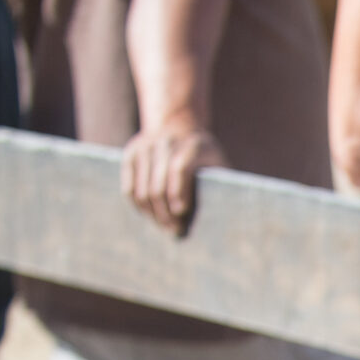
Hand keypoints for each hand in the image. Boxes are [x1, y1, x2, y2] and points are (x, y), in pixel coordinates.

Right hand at [122, 121, 226, 235]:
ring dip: (153, 214)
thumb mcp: (220, 166)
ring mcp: (145, 145)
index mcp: (194, 144)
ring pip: (142, 190)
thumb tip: (230, 219)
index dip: (179, 192)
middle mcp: (167, 141)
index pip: (180, 168)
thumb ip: (223, 185)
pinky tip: (152, 216)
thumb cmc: (207, 159)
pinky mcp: (130, 153)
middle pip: (158, 185)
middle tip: (175, 231)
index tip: (182, 213)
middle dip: (166, 213)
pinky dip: (139, 206)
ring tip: (165, 227)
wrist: (180, 127)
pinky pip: (129, 189)